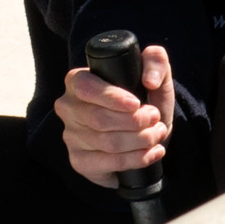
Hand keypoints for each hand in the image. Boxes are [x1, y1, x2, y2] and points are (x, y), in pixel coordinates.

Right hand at [57, 42, 172, 185]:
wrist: (144, 135)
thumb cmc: (144, 102)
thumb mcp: (154, 76)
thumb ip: (156, 60)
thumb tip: (149, 80)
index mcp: (77, 81)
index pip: (85, 87)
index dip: (111, 97)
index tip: (136, 103)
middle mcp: (67, 107)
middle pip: (98, 119)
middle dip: (134, 121)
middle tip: (155, 119)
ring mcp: (71, 136)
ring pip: (107, 142)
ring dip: (141, 140)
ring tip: (157, 134)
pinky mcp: (79, 161)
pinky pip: (109, 163)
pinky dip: (137, 159)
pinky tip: (152, 153)